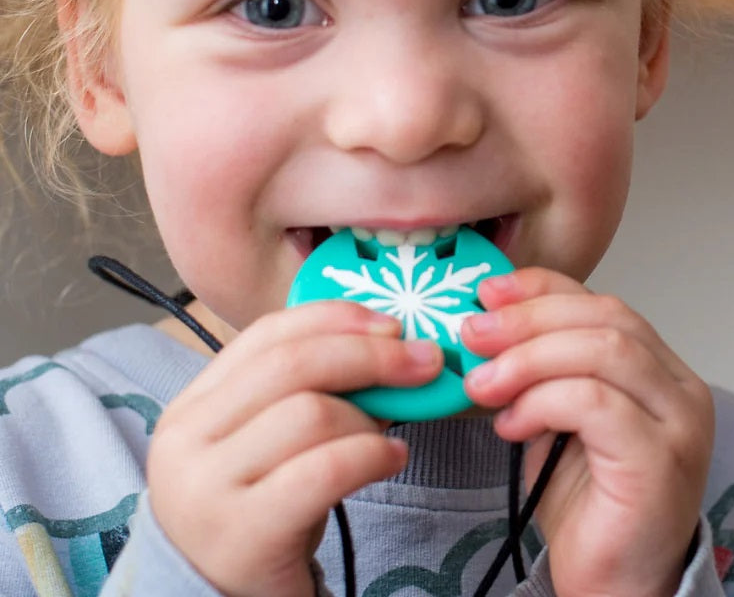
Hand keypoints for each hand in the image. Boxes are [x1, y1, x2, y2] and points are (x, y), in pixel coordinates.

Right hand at [147, 300, 441, 596]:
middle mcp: (186, 441)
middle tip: (425, 362)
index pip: (266, 334)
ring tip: (388, 436)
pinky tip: (393, 460)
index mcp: (192, 405)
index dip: (335, 319)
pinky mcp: (240, 535)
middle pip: (292, 365)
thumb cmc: (261, 514)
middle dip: (370, 355)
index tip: (392, 323)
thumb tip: (393, 342)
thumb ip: (307, 391)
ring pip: (310, 413)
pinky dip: (371, 455)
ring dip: (368, 417)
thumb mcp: (268, 443)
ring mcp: (206, 489)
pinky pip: (324, 471)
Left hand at [462, 269, 713, 596]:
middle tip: (474, 334)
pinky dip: (543, 401)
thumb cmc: (588, 507)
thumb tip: (486, 324)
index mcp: (661, 370)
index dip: (543, 289)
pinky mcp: (660, 460)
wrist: (614, 588)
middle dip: (529, 319)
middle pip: (606, 318)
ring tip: (483, 383)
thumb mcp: (559, 417)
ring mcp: (678, 423)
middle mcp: (681, 389)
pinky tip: (511, 424)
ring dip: (529, 359)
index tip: (488, 292)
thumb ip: (543, 370)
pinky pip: (595, 403)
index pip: (603, 303)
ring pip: (603, 351)